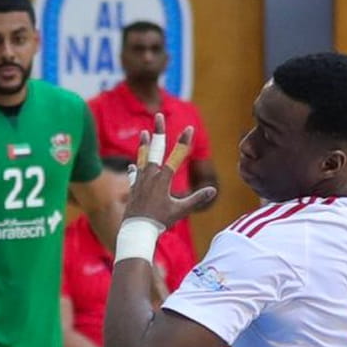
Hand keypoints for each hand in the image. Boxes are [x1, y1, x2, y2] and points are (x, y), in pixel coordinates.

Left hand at [128, 115, 217, 230]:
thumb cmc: (160, 222)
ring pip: (143, 158)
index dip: (184, 142)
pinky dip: (136, 168)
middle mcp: (150, 176)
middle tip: (158, 115)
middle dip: (159, 131)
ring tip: (144, 132)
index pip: (176, 156)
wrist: (136, 231)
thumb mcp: (181, 211)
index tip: (189, 128)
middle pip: (155, 149)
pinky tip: (134, 164)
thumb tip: (212, 190)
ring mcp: (141, 181)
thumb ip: (196, 199)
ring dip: (144, 144)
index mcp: (163, 179)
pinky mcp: (134, 189)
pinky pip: (135, 174)